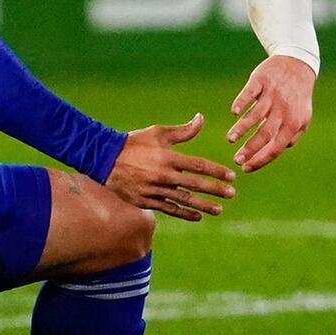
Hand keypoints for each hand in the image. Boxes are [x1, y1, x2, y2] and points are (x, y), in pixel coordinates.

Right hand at [104, 114, 236, 221]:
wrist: (104, 159)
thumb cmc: (135, 143)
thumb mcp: (158, 133)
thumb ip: (183, 131)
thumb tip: (201, 119)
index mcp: (168, 157)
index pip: (198, 166)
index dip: (216, 171)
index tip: (232, 177)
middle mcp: (163, 175)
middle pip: (195, 185)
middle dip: (215, 190)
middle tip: (231, 194)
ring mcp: (154, 190)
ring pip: (184, 200)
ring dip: (203, 205)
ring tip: (219, 209)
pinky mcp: (146, 201)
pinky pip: (169, 209)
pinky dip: (184, 213)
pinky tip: (197, 216)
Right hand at [226, 55, 315, 172]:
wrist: (297, 64)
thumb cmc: (298, 96)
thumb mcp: (303, 118)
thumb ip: (291, 136)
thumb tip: (277, 151)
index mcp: (293, 123)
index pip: (276, 148)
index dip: (260, 160)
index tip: (245, 169)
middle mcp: (283, 110)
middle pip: (265, 134)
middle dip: (249, 149)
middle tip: (235, 160)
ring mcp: (272, 94)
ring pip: (255, 115)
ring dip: (241, 128)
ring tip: (230, 140)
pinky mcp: (261, 80)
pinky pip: (250, 92)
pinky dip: (242, 102)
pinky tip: (234, 112)